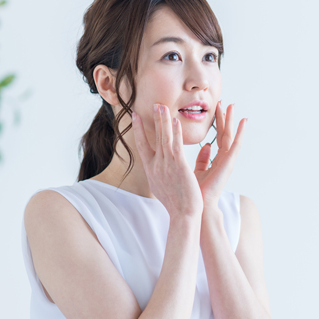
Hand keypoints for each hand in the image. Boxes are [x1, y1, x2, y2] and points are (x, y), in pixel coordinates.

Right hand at [131, 104, 203, 218]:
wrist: (182, 214)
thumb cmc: (175, 203)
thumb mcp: (162, 186)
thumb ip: (161, 174)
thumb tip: (159, 169)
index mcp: (152, 170)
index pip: (142, 146)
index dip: (138, 130)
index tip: (135, 116)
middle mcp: (156, 166)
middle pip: (153, 138)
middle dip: (152, 120)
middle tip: (152, 104)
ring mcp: (167, 165)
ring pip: (164, 138)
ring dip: (163, 121)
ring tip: (162, 106)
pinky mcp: (179, 166)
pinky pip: (176, 146)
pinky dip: (175, 133)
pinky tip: (175, 122)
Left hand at [193, 101, 246, 208]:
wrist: (200, 205)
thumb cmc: (197, 191)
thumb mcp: (197, 170)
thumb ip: (202, 159)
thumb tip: (205, 146)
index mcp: (216, 160)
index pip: (217, 136)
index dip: (218, 123)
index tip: (217, 108)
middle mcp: (224, 159)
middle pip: (225, 133)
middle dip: (225, 118)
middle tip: (225, 102)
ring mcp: (228, 161)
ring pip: (230, 136)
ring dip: (232, 120)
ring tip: (232, 106)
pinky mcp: (229, 163)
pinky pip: (235, 144)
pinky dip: (240, 132)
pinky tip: (243, 121)